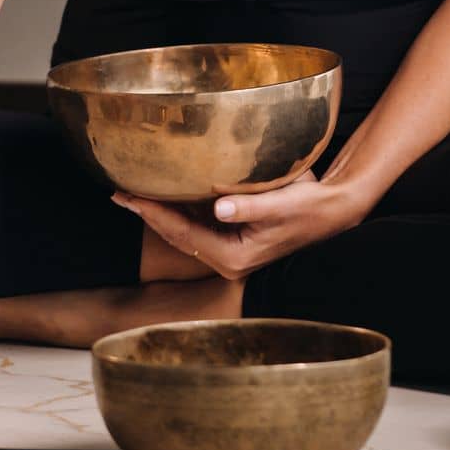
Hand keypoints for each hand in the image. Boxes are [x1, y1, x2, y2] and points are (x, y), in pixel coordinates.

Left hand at [111, 169, 366, 280]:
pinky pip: (196, 223)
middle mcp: (228, 258)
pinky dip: (176, 208)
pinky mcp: (233, 236)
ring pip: (183, 230)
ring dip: (158, 210)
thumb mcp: (281, 204)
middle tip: (117, 191)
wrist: (332, 210)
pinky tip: (163, 193)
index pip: (183, 233)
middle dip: (147, 212)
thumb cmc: (309, 206)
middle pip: (177, 234)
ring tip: (131, 191)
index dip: (153, 213)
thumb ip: (250, 206)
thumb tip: (219, 207)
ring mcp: (229, 249)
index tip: (128, 196)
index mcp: (234, 256)